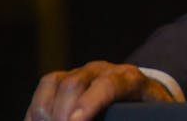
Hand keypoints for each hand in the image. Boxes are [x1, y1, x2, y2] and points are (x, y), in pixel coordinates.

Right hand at [25, 61, 174, 120]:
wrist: (141, 94)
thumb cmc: (146, 110)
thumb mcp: (151, 115)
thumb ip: (137, 116)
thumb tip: (125, 118)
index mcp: (129, 79)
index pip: (109, 85)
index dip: (91, 103)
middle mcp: (103, 70)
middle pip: (74, 83)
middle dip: (62, 113)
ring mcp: (81, 72)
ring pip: (54, 83)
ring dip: (45, 112)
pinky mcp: (64, 79)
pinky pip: (44, 89)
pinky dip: (36, 110)